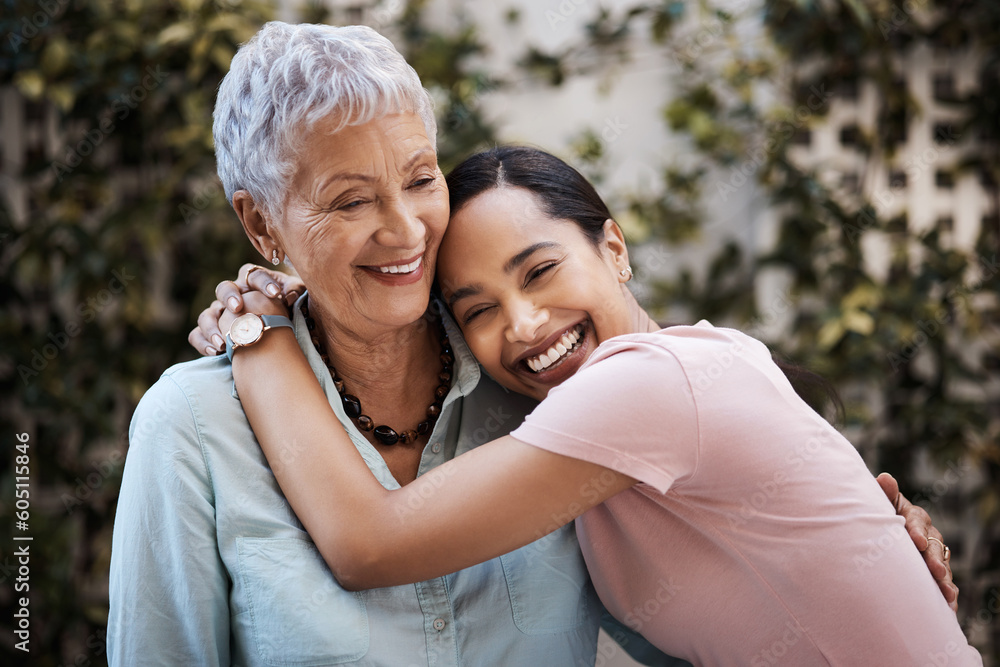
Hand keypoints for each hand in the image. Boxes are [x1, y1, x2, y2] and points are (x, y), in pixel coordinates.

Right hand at [188, 264, 305, 355]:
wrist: (275, 329)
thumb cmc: (285, 307)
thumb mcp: (293, 295)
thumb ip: (294, 290)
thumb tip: (290, 295)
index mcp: (251, 282)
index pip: (254, 274)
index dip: (264, 282)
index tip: (276, 294)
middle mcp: (232, 295)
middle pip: (224, 288)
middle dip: (229, 296)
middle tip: (237, 307)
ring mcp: (219, 313)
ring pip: (207, 314)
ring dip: (212, 327)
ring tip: (223, 342)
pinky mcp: (211, 331)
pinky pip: (197, 335)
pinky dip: (203, 343)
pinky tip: (215, 351)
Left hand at [877, 472, 958, 611]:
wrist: (882, 533)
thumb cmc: (880, 516)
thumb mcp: (882, 504)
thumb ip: (885, 493)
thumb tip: (884, 478)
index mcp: (914, 516)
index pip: (917, 522)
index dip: (917, 531)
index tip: (917, 541)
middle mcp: (928, 534)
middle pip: (933, 547)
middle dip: (934, 560)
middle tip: (936, 571)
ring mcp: (933, 554)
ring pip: (942, 566)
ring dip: (945, 581)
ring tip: (946, 594)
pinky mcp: (934, 571)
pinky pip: (943, 583)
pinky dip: (947, 595)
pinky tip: (949, 608)